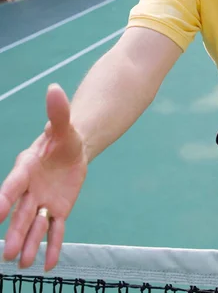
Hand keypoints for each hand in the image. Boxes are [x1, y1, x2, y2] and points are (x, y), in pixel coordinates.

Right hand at [0, 84, 87, 270]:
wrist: (74, 148)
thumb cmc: (63, 136)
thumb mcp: (63, 124)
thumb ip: (58, 111)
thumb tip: (54, 88)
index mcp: (27, 167)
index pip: (14, 184)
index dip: (5, 197)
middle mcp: (30, 188)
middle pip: (21, 212)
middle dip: (14, 231)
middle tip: (7, 252)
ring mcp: (44, 201)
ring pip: (35, 225)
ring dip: (29, 243)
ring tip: (22, 263)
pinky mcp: (58, 209)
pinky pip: (56, 229)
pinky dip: (53, 245)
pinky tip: (50, 264)